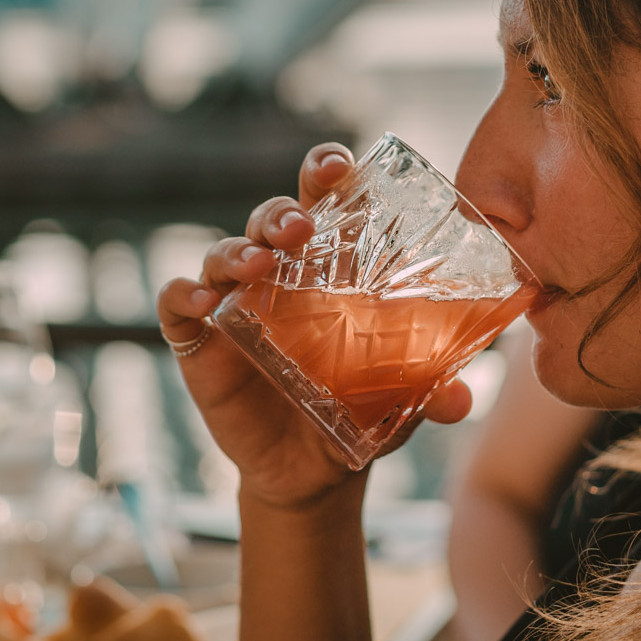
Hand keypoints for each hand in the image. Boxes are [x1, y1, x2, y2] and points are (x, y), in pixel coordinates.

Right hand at [157, 142, 474, 510]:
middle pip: (270, 219)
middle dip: (282, 212)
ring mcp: (234, 303)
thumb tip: (463, 396)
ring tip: (258, 264)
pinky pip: (177, 302)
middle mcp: (278, 274)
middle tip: (301, 228)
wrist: (313, 474)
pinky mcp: (200, 341)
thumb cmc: (359, 413)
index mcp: (329, 269)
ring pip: (223, 252)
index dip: (324, 171)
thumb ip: (432, 392)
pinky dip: (185, 294)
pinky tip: (205, 302)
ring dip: (238, 249)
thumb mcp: (400, 403)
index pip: (323, 201)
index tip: (338, 166)